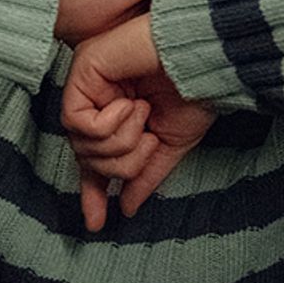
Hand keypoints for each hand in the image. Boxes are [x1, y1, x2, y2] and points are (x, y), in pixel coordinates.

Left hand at [63, 14, 214, 232]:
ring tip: (144, 115)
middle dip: (122, 162)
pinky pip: (78, 121)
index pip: (93, 159)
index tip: (95, 224)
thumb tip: (126, 206)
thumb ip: (146, 174)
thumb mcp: (171, 142)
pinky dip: (111, 123)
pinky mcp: (82, 71)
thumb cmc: (195, 90)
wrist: (205, 57)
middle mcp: (96, 98)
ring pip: (82, 143)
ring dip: (122, 141)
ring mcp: (87, 83)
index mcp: (116, 114)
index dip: (92, 191)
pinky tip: (133, 105)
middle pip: (87, 157)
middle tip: (147, 141)